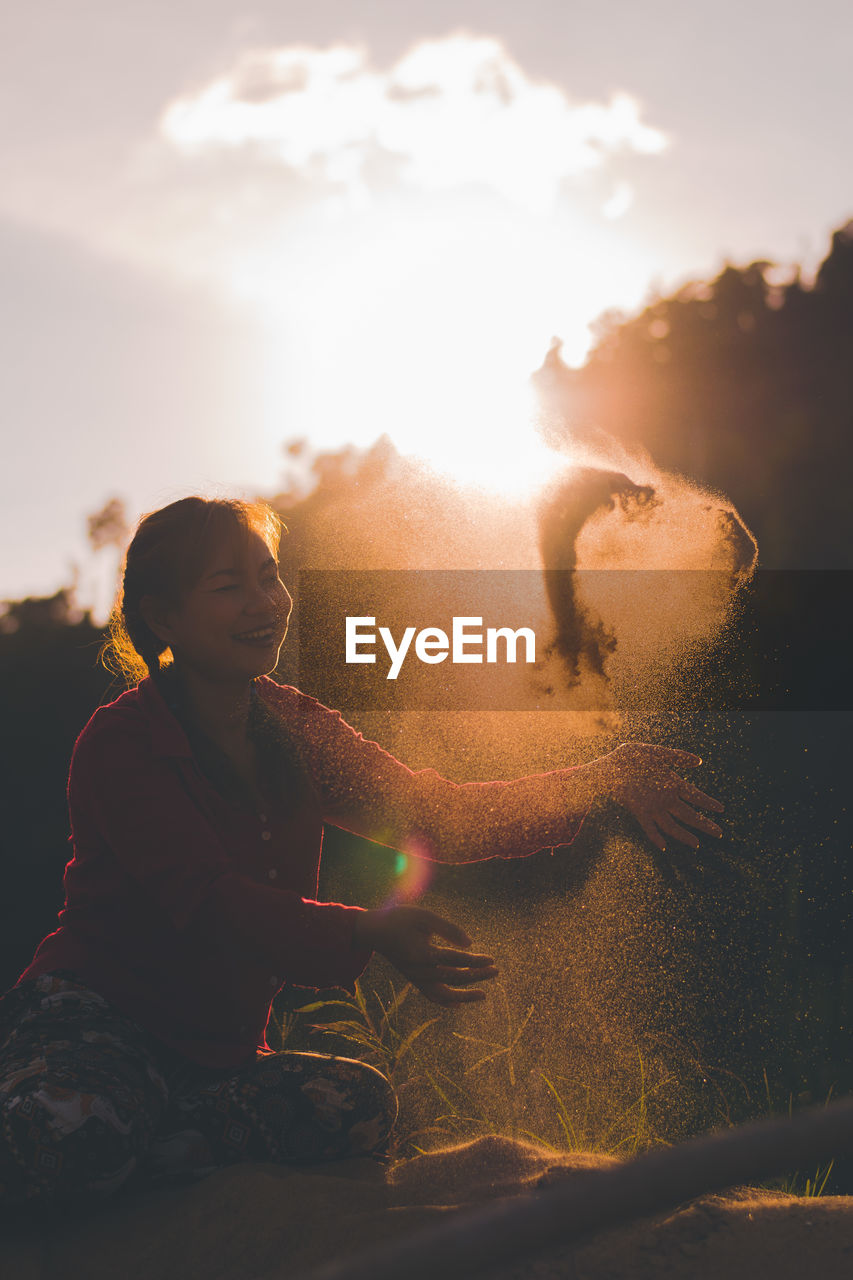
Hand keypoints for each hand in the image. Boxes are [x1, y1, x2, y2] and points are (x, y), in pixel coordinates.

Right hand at [352, 905, 497, 1005]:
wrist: (374, 931)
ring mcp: (416, 978)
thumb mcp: (424, 917)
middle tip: (495, 971)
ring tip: (484, 995)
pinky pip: (431, 996)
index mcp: (422, 954)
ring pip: (443, 994)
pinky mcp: (413, 980)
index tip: (491, 960)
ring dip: (465, 996)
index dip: (475, 961)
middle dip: (476, 975)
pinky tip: (459, 1003)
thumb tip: (470, 943)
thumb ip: (447, 929)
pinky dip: (446, 1001)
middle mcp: (419, 971)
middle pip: (453, 978)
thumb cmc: (400, 919)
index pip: (455, 961)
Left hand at [592, 742, 723, 851]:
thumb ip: (678, 757)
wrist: (610, 765)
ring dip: (684, 835)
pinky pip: (648, 827)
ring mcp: (652, 806)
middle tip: (719, 833)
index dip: (707, 802)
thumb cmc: (632, 757)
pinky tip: (663, 846)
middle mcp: (665, 797)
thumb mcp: (658, 753)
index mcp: (672, 783)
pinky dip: (655, 837)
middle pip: (688, 814)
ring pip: (671, 824)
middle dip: (703, 823)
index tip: (721, 809)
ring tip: (697, 844)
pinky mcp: (639, 810)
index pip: (694, 795)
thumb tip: (700, 762)